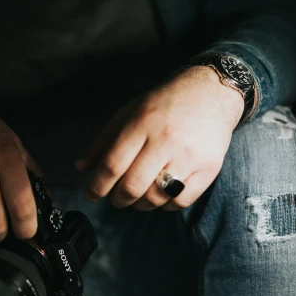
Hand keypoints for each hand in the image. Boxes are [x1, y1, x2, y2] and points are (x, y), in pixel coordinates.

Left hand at [75, 66, 243, 210]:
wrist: (213, 91)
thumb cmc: (166, 103)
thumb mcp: (130, 112)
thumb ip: (104, 140)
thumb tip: (81, 168)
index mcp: (142, 123)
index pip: (113, 165)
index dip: (98, 186)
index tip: (92, 194)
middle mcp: (166, 140)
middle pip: (132, 186)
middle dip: (117, 200)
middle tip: (116, 199)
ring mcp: (189, 156)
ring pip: (156, 198)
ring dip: (141, 204)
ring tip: (139, 197)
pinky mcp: (209, 168)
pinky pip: (180, 201)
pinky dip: (166, 205)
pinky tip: (163, 194)